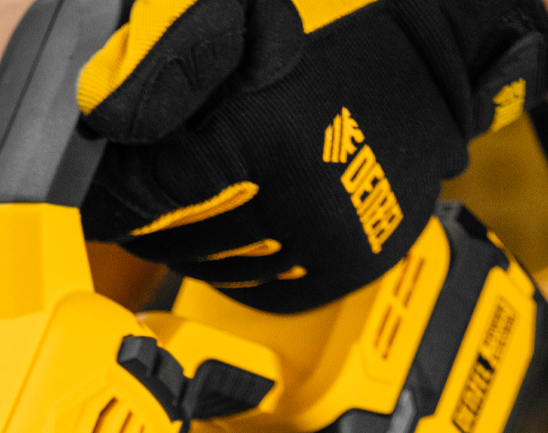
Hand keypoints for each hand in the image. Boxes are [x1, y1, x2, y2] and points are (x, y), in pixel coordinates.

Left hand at [78, 0, 547, 311]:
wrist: (447, 45)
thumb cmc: (344, 22)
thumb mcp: (248, 16)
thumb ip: (170, 60)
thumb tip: (105, 119)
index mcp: (266, 136)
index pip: (150, 193)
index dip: (114, 193)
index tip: (100, 188)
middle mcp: (300, 200)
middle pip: (178, 236)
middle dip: (144, 217)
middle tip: (127, 199)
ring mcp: (330, 240)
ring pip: (218, 267)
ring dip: (184, 246)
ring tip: (173, 215)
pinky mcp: (350, 265)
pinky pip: (264, 289)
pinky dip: (232, 268)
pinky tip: (225, 236)